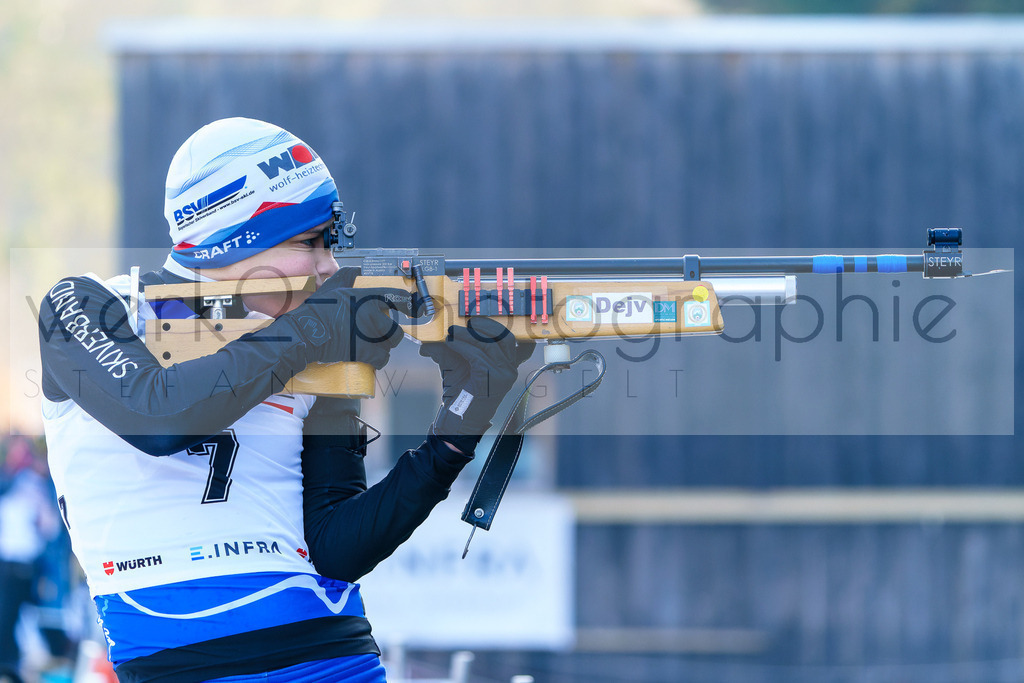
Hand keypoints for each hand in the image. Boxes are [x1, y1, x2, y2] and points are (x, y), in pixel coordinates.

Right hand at [280, 269, 413, 368]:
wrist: (306, 333)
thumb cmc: (317, 310)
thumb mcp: (333, 286)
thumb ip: (348, 275)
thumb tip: (357, 270)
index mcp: (366, 297)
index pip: (397, 297)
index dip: (408, 304)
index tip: (412, 309)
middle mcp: (372, 315)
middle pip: (395, 329)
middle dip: (390, 334)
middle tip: (380, 334)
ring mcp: (370, 335)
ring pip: (389, 345)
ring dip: (383, 347)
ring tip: (371, 346)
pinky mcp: (365, 352)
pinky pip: (381, 359)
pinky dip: (378, 360)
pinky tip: (371, 358)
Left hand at [420, 318, 534, 447]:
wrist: (458, 422)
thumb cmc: (460, 394)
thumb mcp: (456, 366)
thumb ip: (449, 349)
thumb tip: (430, 339)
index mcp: (508, 365)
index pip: (516, 340)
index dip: (504, 325)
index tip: (487, 314)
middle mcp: (510, 370)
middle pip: (505, 336)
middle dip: (486, 325)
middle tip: (467, 321)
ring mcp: (504, 376)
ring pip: (489, 344)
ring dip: (468, 335)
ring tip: (451, 332)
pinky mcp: (492, 380)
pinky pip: (477, 356)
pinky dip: (462, 346)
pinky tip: (449, 343)